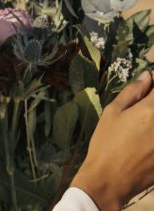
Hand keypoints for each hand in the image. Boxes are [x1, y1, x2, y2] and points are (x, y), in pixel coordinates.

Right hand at [70, 70, 153, 209]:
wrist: (111, 179)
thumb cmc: (106, 142)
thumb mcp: (112, 112)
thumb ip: (132, 92)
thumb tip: (147, 76)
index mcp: (151, 110)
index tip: (150, 84)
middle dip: (153, 102)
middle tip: (143, 109)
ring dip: (152, 120)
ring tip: (141, 127)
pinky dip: (153, 136)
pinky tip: (144, 139)